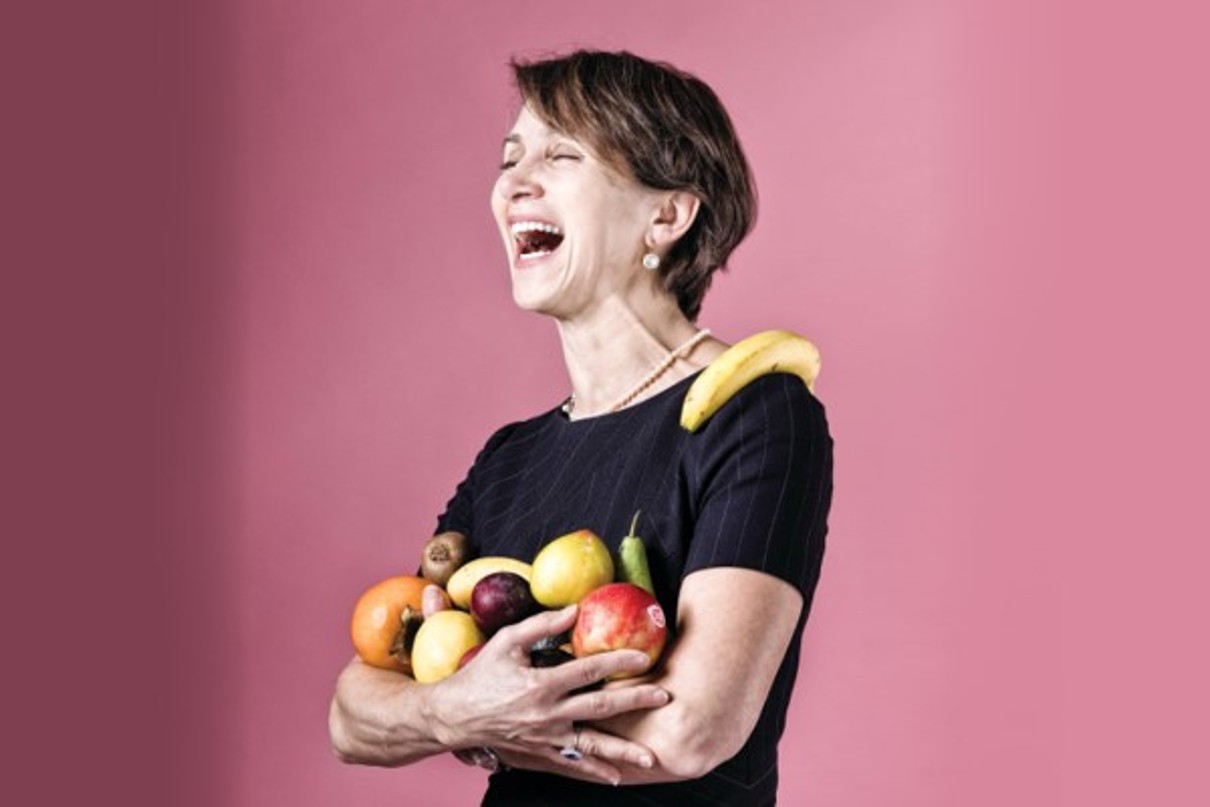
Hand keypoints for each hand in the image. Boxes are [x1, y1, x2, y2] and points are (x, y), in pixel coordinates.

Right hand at [428, 605, 668, 776]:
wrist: (454, 716)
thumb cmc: (480, 674)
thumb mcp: (507, 642)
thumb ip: (541, 625)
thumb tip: (575, 610)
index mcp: (541, 684)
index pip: (588, 670)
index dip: (618, 662)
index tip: (643, 657)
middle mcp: (547, 714)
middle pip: (600, 707)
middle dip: (635, 702)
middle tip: (663, 697)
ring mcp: (545, 738)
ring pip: (591, 744)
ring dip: (623, 751)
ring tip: (651, 757)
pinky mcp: (540, 753)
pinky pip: (572, 764)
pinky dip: (595, 771)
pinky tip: (616, 776)